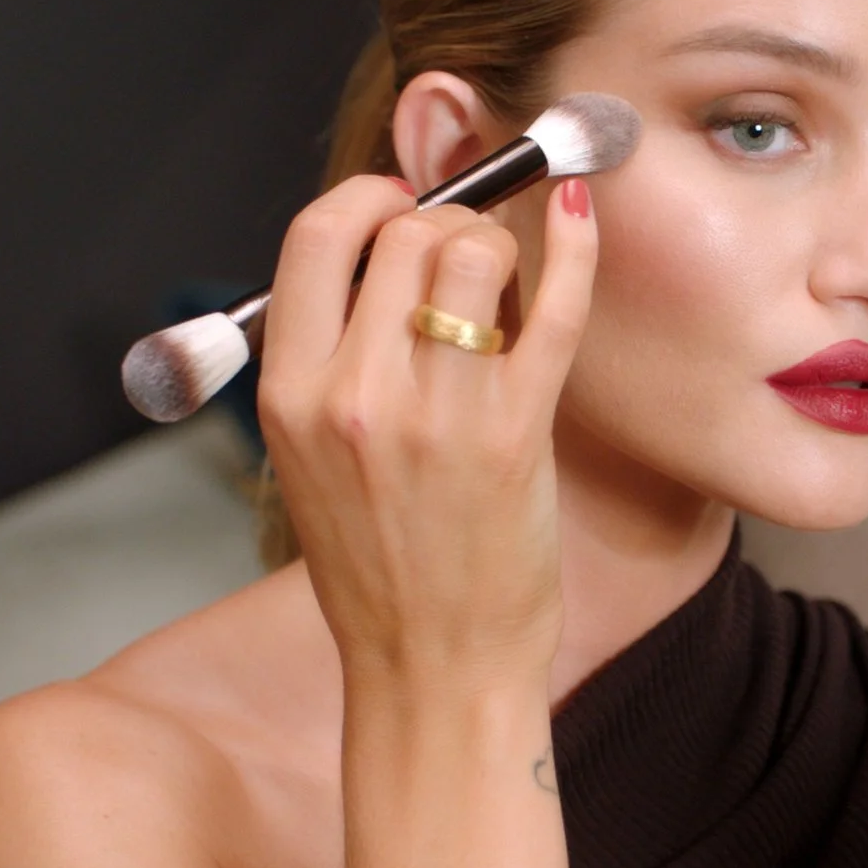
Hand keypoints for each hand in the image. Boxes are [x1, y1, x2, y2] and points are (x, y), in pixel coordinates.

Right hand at [254, 173, 598, 685]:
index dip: (365, 200)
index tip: (396, 203)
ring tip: (503, 283)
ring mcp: (438, 414)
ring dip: (496, 245)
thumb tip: (385, 254)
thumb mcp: (311, 459)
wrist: (431, 667)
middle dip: (443, 223)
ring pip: (472, 254)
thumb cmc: (380, 567)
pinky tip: (576, 212)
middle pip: (403, 235)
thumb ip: (332, 359)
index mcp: (291, 395)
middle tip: (463, 256)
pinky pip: (554, 307)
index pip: (316, 239)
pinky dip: (574, 246)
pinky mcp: (517, 434)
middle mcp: (355, 396)